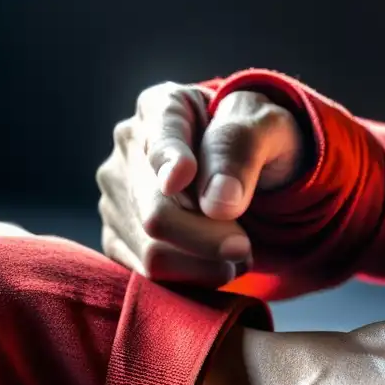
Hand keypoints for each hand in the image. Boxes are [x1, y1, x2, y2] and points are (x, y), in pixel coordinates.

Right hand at [96, 82, 303, 286]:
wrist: (247, 170)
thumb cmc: (257, 141)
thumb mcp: (266, 127)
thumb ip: (242, 149)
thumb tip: (217, 204)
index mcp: (162, 106)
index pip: (160, 136)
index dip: (170, 161)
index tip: (183, 178)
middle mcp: (128, 149)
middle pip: (155, 211)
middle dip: (207, 238)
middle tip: (244, 248)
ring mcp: (118, 195)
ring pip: (151, 251)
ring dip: (205, 264)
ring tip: (238, 252)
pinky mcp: (118, 237)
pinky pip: (147, 275)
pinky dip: (191, 278)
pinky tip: (217, 264)